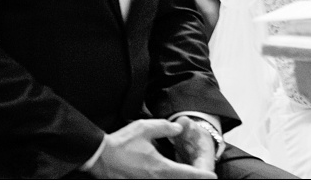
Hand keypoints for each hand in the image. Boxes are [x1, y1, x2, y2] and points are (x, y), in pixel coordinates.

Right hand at [89, 119, 216, 178]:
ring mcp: (144, 183)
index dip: (200, 176)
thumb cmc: (120, 143)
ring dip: (178, 179)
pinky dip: (166, 179)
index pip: (185, 174)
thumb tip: (179, 128)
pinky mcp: (136, 184)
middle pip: (178, 182)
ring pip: (166, 183)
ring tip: (188, 175)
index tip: (212, 177)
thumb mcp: (145, 128)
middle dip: (191, 180)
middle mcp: (153, 179)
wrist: (98, 156)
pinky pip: (155, 182)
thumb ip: (165, 127)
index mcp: (159, 167)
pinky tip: (169, 174)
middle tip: (203, 177)